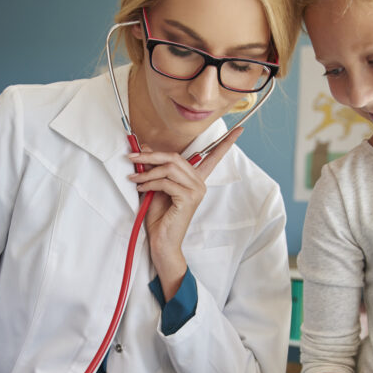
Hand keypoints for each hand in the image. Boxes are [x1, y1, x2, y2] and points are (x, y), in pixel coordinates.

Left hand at [127, 127, 241, 298]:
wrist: (161, 243)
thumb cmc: (159, 218)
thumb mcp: (154, 188)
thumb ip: (153, 168)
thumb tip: (144, 147)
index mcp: (195, 180)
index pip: (214, 157)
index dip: (226, 143)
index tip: (239, 129)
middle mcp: (199, 183)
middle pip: (175, 157)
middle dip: (152, 155)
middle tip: (132, 157)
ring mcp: (196, 191)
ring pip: (169, 168)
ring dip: (147, 171)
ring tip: (134, 178)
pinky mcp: (188, 198)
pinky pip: (166, 182)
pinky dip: (149, 183)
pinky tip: (141, 188)